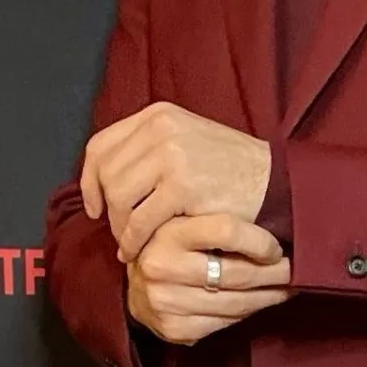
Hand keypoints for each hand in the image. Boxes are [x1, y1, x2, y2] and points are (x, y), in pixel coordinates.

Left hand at [82, 101, 272, 266]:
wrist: (276, 183)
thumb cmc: (232, 171)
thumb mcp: (188, 142)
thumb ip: (150, 151)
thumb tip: (107, 178)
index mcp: (158, 115)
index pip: (101, 145)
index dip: (90, 180)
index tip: (95, 207)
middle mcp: (161, 128)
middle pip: (107, 173)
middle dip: (108, 210)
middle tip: (120, 232)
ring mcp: (172, 155)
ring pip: (119, 197)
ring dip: (121, 227)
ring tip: (131, 244)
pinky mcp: (182, 186)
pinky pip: (141, 219)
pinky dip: (135, 240)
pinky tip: (140, 251)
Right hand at [125, 212, 291, 347]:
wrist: (133, 286)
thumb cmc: (169, 247)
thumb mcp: (184, 223)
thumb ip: (216, 223)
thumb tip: (273, 231)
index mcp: (168, 231)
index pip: (227, 232)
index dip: (261, 242)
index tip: (278, 249)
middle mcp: (162, 266)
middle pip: (236, 273)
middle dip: (273, 274)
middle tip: (293, 270)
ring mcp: (166, 301)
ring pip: (236, 303)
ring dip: (267, 297)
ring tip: (284, 289)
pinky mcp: (174, 328)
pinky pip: (225, 323)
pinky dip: (246, 314)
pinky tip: (257, 304)